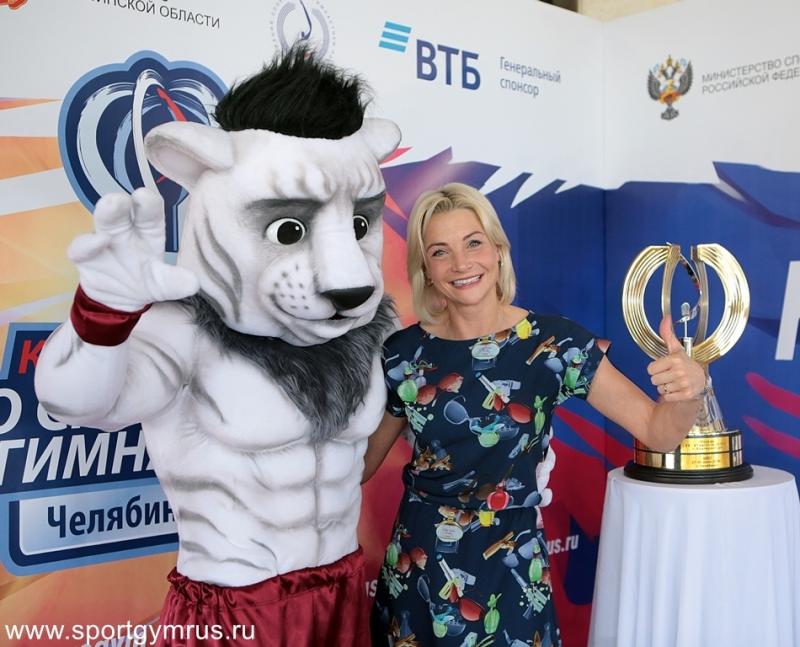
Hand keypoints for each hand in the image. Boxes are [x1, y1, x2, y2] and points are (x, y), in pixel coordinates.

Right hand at [67, 188, 198, 310]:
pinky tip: (98, 242)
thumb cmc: (146, 280)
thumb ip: (175, 282)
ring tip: (110, 209)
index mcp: (148, 230)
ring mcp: (103, 238)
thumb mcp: (163, 285)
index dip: (148, 202)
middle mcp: (126, 229)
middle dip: (120, 202)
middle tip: (120, 199)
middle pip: (122, 209)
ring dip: (105, 213)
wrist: (120, 299)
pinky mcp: (84, 255)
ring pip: (102, 220)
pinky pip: (81, 247)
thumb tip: (192, 284)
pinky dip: (87, 244)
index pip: (149, 210)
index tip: (145, 197)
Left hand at [646, 316, 705, 400]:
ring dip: (665, 387)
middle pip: (653, 380)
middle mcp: (680, 371)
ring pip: (660, 389)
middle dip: (659, 379)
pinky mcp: (686, 394)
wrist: (700, 380)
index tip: (664, 367)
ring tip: (674, 382)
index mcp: (675, 359)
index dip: (655, 369)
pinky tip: (677, 389)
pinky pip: (667, 397)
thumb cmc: (685, 364)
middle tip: (670, 375)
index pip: (650, 369)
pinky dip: (670, 396)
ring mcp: (684, 383)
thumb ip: (667, 334)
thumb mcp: (675, 349)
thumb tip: (666, 317)